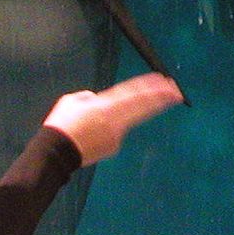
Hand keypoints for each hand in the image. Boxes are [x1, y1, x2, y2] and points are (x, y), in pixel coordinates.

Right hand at [44, 73, 184, 164]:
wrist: (57, 153)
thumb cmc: (62, 123)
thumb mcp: (73, 101)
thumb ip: (90, 98)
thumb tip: (98, 100)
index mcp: (105, 105)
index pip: (133, 93)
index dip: (149, 86)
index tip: (164, 81)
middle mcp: (116, 120)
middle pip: (143, 106)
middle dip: (161, 98)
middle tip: (177, 91)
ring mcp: (117, 135)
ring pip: (132, 119)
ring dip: (141, 110)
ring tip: (160, 98)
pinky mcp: (114, 146)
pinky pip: (116, 131)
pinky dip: (113, 127)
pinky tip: (98, 129)